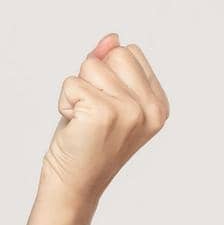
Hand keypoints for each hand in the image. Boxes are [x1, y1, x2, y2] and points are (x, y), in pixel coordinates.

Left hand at [39, 33, 169, 211]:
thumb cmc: (85, 144)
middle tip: (91, 114)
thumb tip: (111, 38)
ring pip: (91, 65)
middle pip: (116, 53)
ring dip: (77, 92)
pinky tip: (74, 127)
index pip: (130, 53)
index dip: (106, 75)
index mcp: (159, 104)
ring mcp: (131, 110)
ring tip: (83, 121)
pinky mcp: (105, 113)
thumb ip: (110, 66)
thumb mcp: (103, 99)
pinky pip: (72, 83)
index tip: (105, 109)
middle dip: (93, 79)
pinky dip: (64, 102)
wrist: (74, 186)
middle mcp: (151, 108)